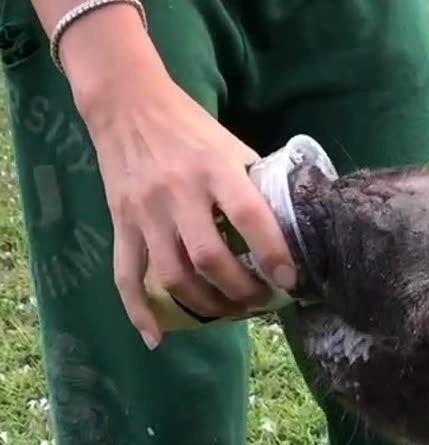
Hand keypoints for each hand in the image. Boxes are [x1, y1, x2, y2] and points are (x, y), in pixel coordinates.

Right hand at [61, 7, 296, 348]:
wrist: (128, 107)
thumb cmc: (192, 129)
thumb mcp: (233, 147)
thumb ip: (255, 185)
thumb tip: (291, 225)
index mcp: (215, 169)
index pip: (250, 216)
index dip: (272, 252)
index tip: (289, 279)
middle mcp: (178, 194)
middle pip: (209, 257)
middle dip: (240, 290)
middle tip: (260, 301)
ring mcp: (145, 213)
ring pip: (172, 275)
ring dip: (204, 304)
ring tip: (228, 313)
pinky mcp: (121, 224)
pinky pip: (125, 275)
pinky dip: (139, 311)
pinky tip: (157, 337)